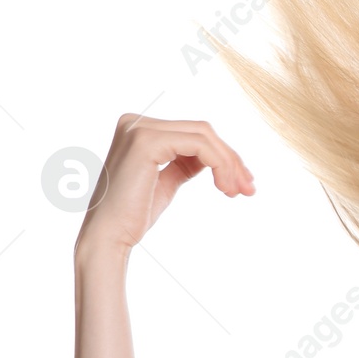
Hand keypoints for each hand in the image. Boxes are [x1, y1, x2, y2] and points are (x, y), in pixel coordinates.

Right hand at [76, 113, 254, 256]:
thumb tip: (217, 155)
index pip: (194, 132)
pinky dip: (220, 164)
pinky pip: (199, 145)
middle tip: (249, 189)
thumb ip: (187, 161)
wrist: (110, 236)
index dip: (224, 155)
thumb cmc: (136, 214)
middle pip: (202, 130)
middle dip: (231, 159)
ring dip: (229, 164)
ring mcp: (139, 128)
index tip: (242, 183)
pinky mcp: (146, 141)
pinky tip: (224, 188)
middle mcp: (135, 121)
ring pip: (205, 135)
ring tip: (237, 191)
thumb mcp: (168, 179)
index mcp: (138, 127)